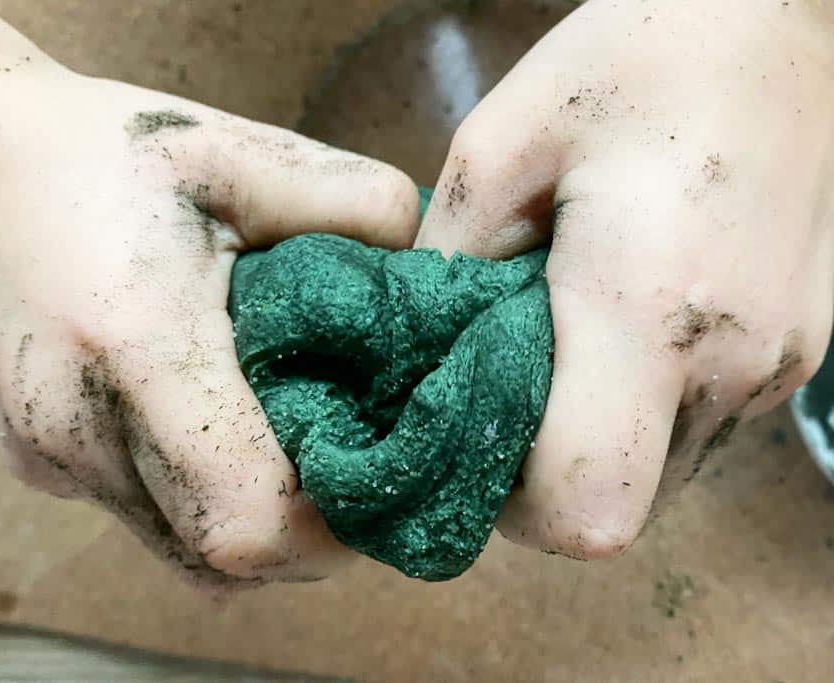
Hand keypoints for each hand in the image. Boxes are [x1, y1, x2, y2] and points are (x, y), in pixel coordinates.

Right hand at [0, 55, 418, 583]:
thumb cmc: (94, 148)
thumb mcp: (230, 151)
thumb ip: (348, 202)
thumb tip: (426, 268)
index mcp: (135, 348)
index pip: (249, 520)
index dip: (330, 528)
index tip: (380, 472)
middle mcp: (79, 429)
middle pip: (222, 559)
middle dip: (307, 536)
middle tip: (357, 461)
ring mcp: (46, 458)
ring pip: (181, 552)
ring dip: (255, 523)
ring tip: (296, 444)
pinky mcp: (33, 461)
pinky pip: (140, 517)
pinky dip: (200, 499)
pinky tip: (222, 426)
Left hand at [418, 0, 833, 558]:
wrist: (787, 22)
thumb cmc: (638, 57)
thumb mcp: (498, 147)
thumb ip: (446, 268)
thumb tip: (413, 356)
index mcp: (646, 309)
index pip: (579, 509)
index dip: (507, 498)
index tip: (466, 428)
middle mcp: (730, 366)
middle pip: (612, 510)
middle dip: (536, 473)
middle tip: (495, 382)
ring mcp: (776, 372)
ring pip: (656, 479)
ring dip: (590, 441)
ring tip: (559, 342)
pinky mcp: (798, 360)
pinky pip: (694, 432)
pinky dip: (639, 410)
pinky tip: (615, 328)